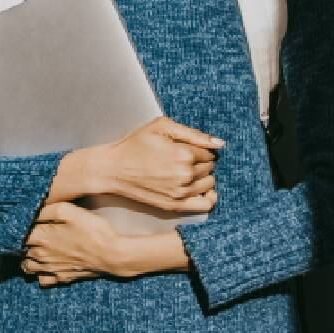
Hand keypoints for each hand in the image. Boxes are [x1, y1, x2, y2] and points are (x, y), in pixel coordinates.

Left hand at [21, 201, 119, 286]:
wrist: (111, 254)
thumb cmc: (92, 230)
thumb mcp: (69, 211)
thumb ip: (46, 210)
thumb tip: (31, 212)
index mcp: (40, 238)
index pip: (17, 234)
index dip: (18, 227)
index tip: (24, 221)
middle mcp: (41, 255)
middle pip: (20, 250)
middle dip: (22, 242)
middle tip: (31, 232)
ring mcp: (50, 269)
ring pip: (27, 267)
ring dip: (27, 258)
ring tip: (35, 249)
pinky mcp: (61, 278)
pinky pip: (42, 280)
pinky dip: (40, 274)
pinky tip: (47, 265)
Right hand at [98, 116, 223, 212]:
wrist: (113, 169)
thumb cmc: (135, 145)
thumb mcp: (162, 127)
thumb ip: (194, 134)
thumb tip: (220, 143)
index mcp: (183, 154)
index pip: (209, 152)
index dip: (200, 148)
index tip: (188, 148)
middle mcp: (185, 175)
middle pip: (210, 167)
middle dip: (202, 161)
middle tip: (185, 158)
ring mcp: (180, 193)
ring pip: (209, 183)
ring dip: (203, 176)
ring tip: (187, 171)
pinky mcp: (174, 206)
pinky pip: (205, 204)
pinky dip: (207, 196)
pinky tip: (198, 188)